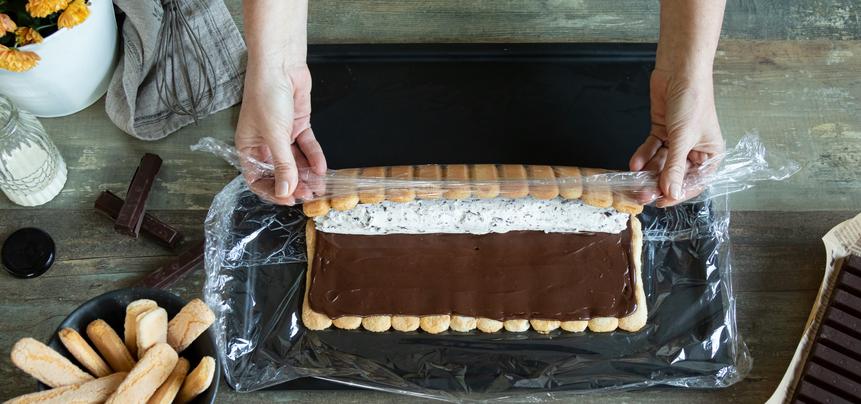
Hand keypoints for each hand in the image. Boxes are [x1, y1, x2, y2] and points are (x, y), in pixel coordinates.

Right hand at [235, 63, 326, 204]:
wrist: (280, 64)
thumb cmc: (266, 94)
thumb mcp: (274, 134)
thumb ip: (282, 164)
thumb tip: (285, 191)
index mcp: (248, 147)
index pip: (257, 178)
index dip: (272, 191)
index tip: (288, 199)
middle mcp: (264, 143)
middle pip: (279, 172)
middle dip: (294, 185)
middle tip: (309, 195)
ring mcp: (282, 135)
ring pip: (295, 161)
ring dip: (306, 174)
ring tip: (319, 185)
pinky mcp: (297, 125)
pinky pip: (306, 146)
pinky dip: (314, 156)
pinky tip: (322, 168)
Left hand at [629, 68, 724, 206]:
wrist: (679, 70)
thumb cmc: (693, 100)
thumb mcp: (683, 138)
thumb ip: (674, 168)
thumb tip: (672, 193)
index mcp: (710, 154)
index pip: (694, 182)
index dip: (677, 194)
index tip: (661, 201)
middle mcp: (694, 149)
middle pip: (674, 174)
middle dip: (658, 183)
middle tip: (642, 193)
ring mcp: (677, 140)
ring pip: (660, 163)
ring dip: (648, 172)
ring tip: (634, 180)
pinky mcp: (662, 131)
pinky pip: (652, 149)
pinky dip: (643, 155)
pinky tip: (635, 163)